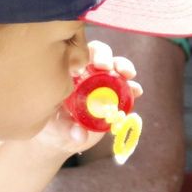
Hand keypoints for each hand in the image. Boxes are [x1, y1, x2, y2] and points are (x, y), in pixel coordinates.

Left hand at [32, 42, 141, 158]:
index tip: (81, 68)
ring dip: (124, 67)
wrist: (66, 137)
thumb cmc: (55, 125)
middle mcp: (88, 73)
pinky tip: (136, 91)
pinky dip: (133, 88)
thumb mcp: (57, 128)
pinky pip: (128, 87)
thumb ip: (66, 130)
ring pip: (116, 66)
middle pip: (99, 54)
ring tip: (128, 75)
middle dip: (106, 57)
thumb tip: (79, 134)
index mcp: (69, 72)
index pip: (76, 53)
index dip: (81, 54)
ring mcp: (105, 83)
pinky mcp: (118, 95)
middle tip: (107, 66)